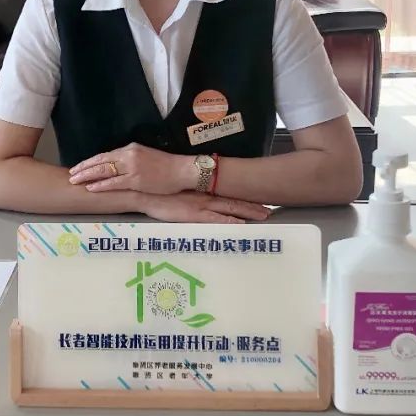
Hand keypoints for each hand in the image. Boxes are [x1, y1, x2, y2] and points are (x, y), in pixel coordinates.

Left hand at [69, 143, 193, 194]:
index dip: (90, 161)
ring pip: (104, 171)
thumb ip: (130, 159)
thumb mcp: (146, 156)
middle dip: (84, 168)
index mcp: (131, 148)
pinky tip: (91, 187)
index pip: (105, 155)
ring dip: (88, 176)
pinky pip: (114, 183)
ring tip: (75, 181)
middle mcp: (129, 155)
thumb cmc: (166, 166)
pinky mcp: (137, 180)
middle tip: (70, 174)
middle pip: (101, 161)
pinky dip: (101, 185)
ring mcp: (132, 168)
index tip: (79, 166)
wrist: (183, 170)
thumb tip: (116, 165)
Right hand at [138, 192, 269, 223]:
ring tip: (264, 216)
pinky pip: (216, 220)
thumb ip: (192, 195)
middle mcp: (206, 197)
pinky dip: (230, 222)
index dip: (244, 197)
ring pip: (231, 209)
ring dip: (248, 212)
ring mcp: (201, 206)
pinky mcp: (194, 215)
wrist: (146, 193)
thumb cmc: (159, 193)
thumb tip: (200, 198)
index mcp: (202, 191)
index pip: (228, 193)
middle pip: (234, 200)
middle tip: (269, 210)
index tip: (258, 199)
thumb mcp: (179, 192)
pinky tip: (242, 224)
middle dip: (253, 205)